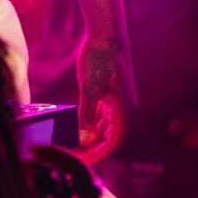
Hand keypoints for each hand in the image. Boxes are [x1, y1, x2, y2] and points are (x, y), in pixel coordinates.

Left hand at [75, 40, 129, 164]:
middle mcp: (120, 106)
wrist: (102, 37)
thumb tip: (84, 136)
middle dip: (95, 146)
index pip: (113, 139)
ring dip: (92, 134)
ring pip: (105, 124)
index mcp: (120, 107)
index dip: (101, 152)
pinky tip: (82, 124)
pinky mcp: (107, 92)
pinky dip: (92, 121)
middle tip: (78, 154)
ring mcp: (114, 99)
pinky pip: (101, 113)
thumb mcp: (89, 88)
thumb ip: (87, 112)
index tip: (88, 160)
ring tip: (77, 143)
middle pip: (109, 134)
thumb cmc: (98, 60)